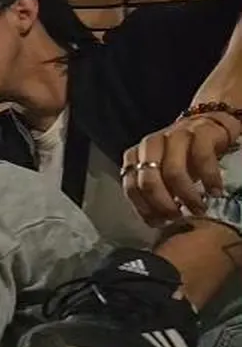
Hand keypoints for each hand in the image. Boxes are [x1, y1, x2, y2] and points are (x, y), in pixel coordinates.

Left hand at [121, 111, 241, 224]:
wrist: (209, 123)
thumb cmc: (184, 156)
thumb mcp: (163, 173)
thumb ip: (155, 191)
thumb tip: (157, 221)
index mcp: (135, 156)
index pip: (131, 188)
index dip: (145, 209)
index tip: (161, 223)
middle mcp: (150, 144)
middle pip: (148, 182)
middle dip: (164, 205)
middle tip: (179, 218)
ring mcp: (174, 136)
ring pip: (173, 172)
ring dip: (187, 196)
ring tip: (199, 209)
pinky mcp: (200, 132)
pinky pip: (202, 159)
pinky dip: (209, 179)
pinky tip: (215, 191)